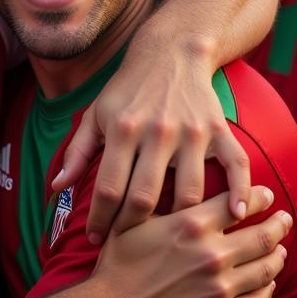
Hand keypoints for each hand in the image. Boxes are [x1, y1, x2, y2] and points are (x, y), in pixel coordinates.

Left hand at [53, 42, 250, 239]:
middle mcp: (157, 131)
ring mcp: (191, 132)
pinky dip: (240, 191)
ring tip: (168, 239)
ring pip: (188, 191)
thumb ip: (77, 152)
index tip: (95, 239)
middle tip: (127, 244)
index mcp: (123, 129)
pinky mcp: (219, 130)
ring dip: (178, 221)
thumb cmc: (127, 89)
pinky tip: (237, 213)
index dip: (99, 219)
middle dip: (132, 228)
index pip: (107, 187)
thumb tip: (56, 188)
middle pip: (144, 196)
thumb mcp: (96, 114)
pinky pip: (236, 166)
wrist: (171, 53)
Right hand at [94, 186, 289, 297]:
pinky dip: (268, 288)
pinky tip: (268, 282)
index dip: (259, 197)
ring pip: (266, 268)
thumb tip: (173, 181)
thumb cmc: (118, 266)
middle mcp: (212, 254)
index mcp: (191, 225)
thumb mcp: (133, 223)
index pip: (238, 203)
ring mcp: (220, 288)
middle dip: (279, 225)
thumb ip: (159, 202)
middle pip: (262, 236)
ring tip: (282, 249)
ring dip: (278, 256)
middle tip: (286, 219)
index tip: (268, 196)